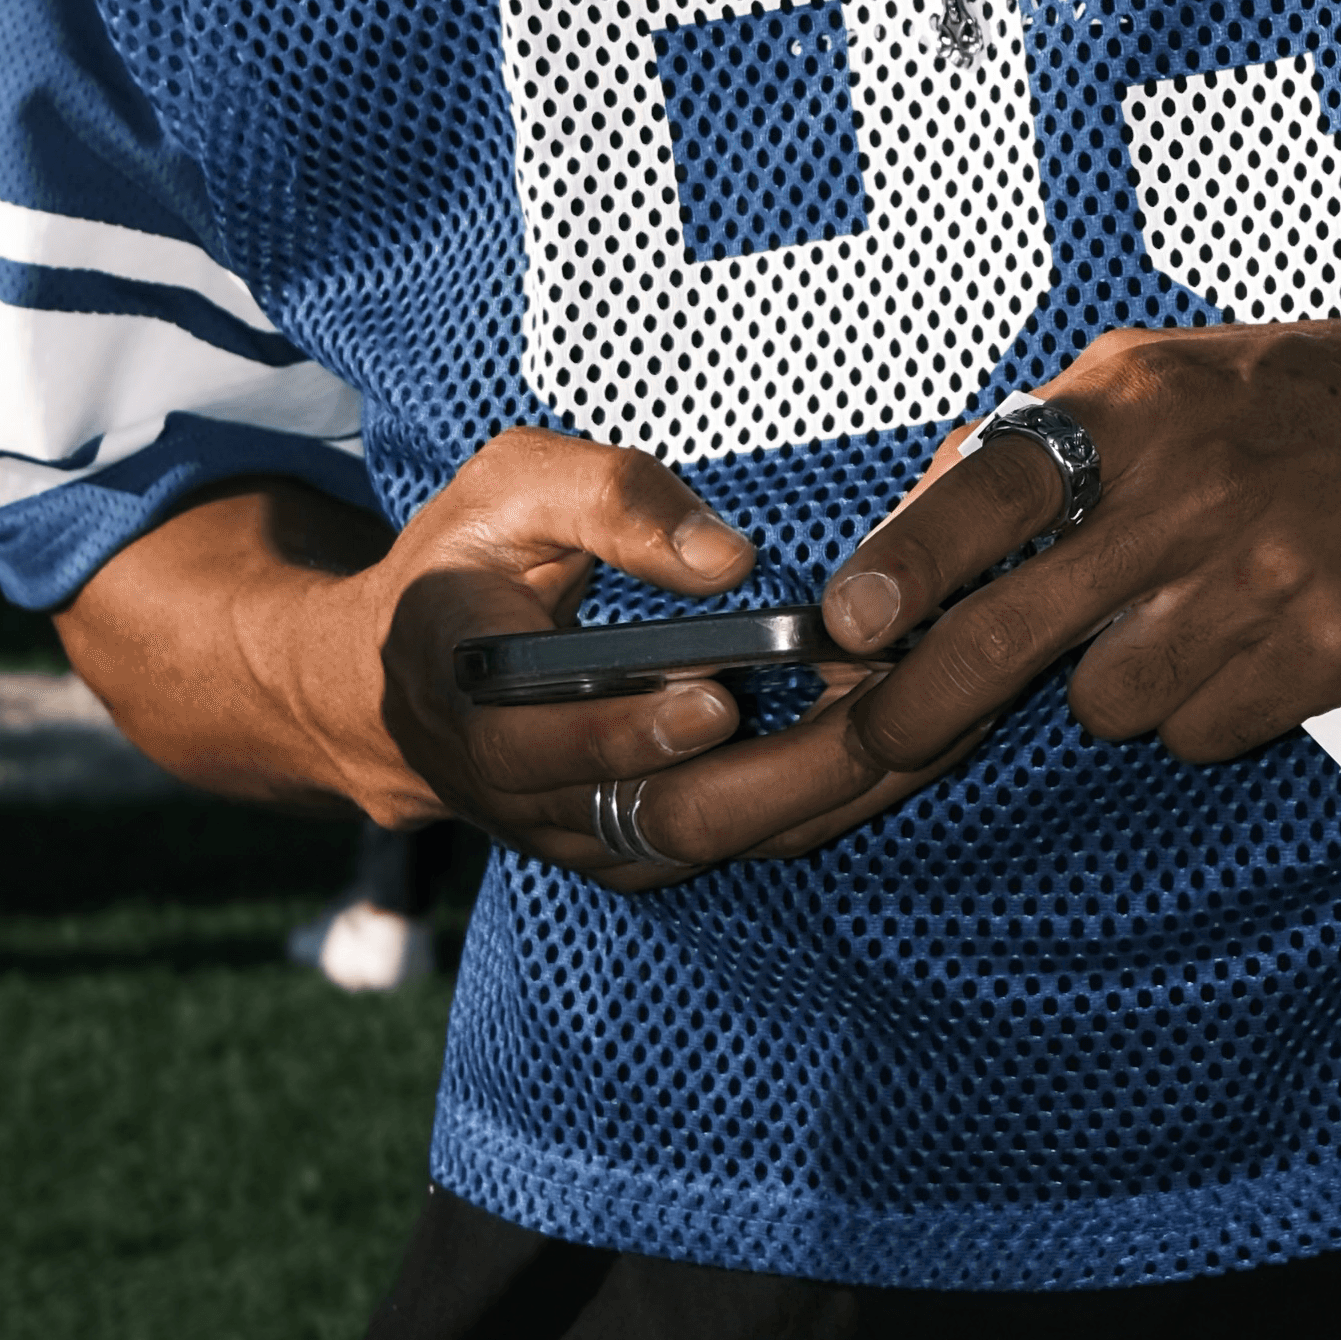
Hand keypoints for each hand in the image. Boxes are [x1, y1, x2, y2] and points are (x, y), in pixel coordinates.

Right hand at [62, 439, 907, 898]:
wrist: (401, 684)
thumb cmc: (467, 559)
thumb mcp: (511, 488)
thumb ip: (610, 503)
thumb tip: (728, 558)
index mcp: (470, 705)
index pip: (540, 747)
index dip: (627, 731)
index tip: (714, 698)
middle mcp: (531, 800)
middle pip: (667, 819)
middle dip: (789, 770)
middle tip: (887, 709)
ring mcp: (596, 838)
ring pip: (730, 839)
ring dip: (839, 788)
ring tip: (939, 714)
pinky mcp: (650, 851)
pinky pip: (754, 837)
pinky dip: (842, 793)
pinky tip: (925, 732)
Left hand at [616, 311, 1340, 878]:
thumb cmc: (1306, 402)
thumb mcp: (1161, 376)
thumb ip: (1037, 446)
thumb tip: (911, 525)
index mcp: (1134, 407)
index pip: (987, 492)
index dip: (905, 566)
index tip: (849, 622)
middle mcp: (1190, 490)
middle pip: (1013, 632)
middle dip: (928, 703)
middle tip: (889, 738)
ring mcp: (1261, 578)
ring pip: (1107, 702)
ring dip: (1115, 686)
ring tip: (1181, 619)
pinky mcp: (1325, 652)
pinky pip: (1201, 731)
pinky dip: (1204, 709)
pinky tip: (1250, 644)